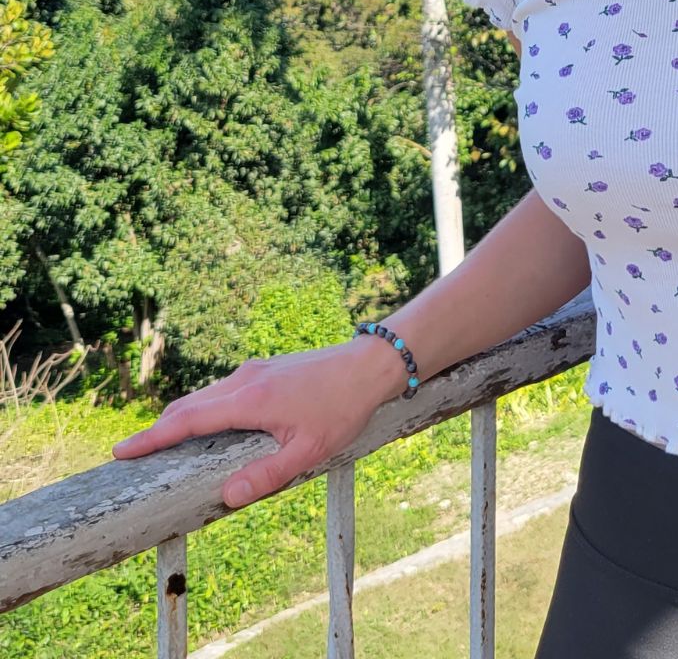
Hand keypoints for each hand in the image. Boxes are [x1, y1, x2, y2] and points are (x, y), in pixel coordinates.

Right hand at [111, 342, 390, 509]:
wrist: (368, 365)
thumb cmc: (342, 408)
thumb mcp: (308, 451)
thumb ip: (266, 475)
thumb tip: (226, 498)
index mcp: (249, 399)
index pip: (188, 421)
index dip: (153, 437)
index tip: (122, 451)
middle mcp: (244, 379)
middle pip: (190, 406)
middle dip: (158, 429)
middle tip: (131, 454)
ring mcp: (254, 371)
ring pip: (205, 396)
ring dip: (181, 418)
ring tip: (160, 443)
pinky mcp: (264, 370)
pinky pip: (222, 390)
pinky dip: (203, 408)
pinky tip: (205, 425)